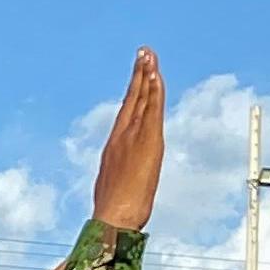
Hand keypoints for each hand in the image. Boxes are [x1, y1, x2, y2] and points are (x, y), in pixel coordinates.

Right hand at [89, 48, 167, 231]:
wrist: (113, 217)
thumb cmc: (113, 212)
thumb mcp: (114, 190)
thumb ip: (119, 179)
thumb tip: (119, 183)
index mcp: (114, 146)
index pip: (126, 111)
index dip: (133, 90)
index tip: (138, 72)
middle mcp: (121, 136)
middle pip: (133, 99)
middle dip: (139, 74)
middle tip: (144, 52)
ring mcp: (133, 137)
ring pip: (142, 100)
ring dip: (147, 75)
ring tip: (150, 55)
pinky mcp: (147, 141)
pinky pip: (152, 110)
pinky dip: (153, 91)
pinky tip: (156, 75)